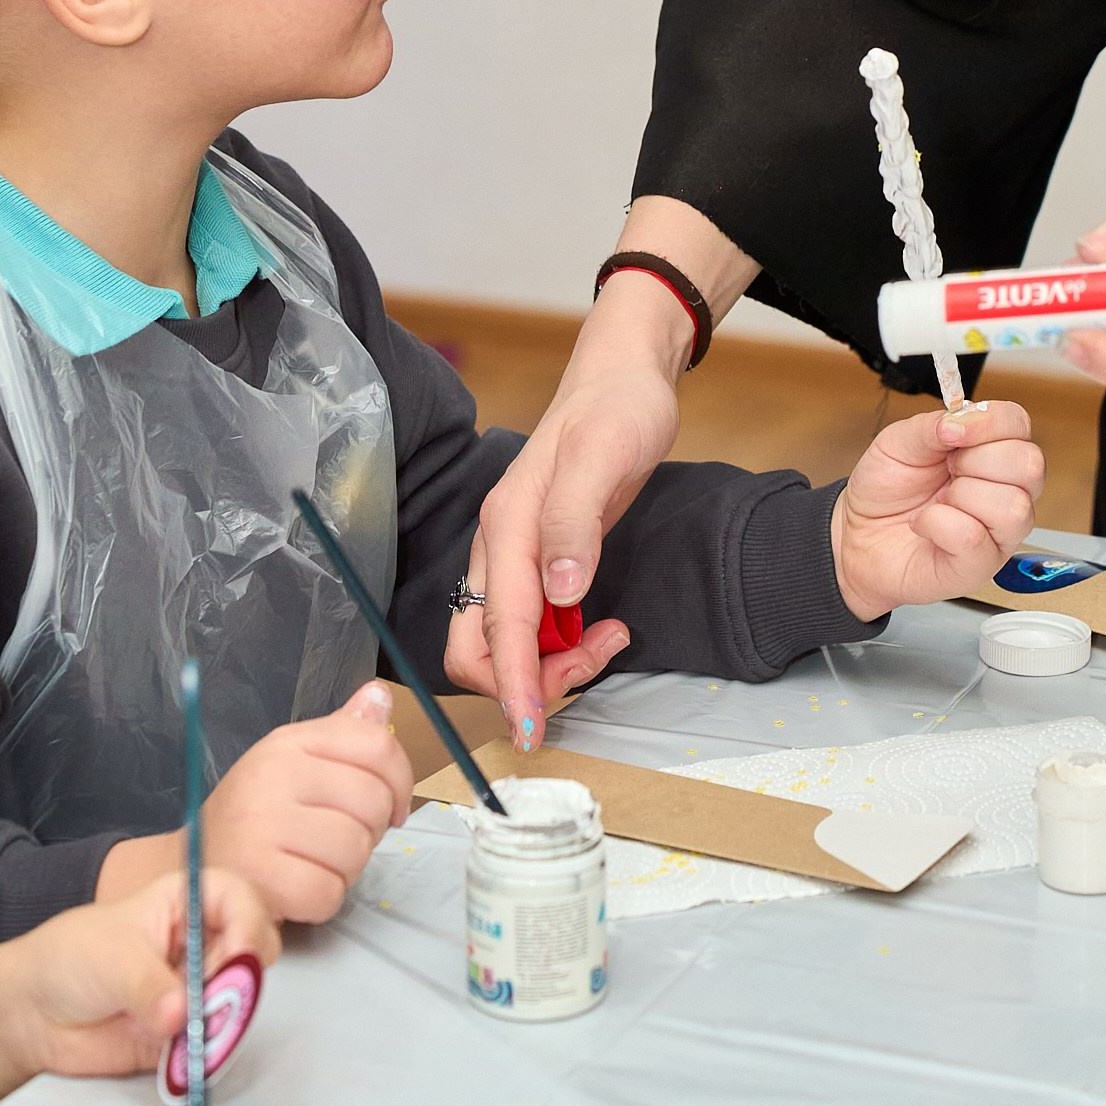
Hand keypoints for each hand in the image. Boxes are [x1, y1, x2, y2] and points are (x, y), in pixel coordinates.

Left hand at [6, 869, 279, 1081]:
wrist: (35, 1014)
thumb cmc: (71, 959)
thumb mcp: (112, 960)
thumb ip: (149, 987)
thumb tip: (182, 1015)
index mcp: (188, 903)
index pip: (239, 898)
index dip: (249, 920)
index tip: (241, 952)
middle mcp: (202, 943)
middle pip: (253, 950)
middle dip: (242, 973)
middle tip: (212, 995)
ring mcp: (197, 989)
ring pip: (240, 998)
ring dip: (226, 1015)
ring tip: (190, 1028)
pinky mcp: (188, 1032)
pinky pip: (215, 1040)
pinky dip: (210, 1048)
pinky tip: (188, 1051)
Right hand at [99, 680, 413, 922]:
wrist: (191, 868)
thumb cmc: (254, 815)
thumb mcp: (294, 761)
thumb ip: (342, 734)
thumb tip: (381, 697)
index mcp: (288, 742)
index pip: (377, 746)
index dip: (401, 781)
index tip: (394, 806)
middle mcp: (273, 775)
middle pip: (373, 802)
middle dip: (370, 831)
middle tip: (339, 840)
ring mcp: (262, 826)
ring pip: (356, 851)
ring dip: (346, 870)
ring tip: (314, 863)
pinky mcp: (258, 878)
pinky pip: (329, 893)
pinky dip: (322, 900)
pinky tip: (298, 889)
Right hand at [466, 198, 752, 750]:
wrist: (625, 376)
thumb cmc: (617, 408)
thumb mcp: (605, 456)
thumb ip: (575, 522)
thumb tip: (558, 594)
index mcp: (506, 525)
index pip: (499, 625)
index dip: (514, 683)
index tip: (531, 729)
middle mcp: (499, 544)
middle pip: (480, 644)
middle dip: (526, 678)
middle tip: (589, 667)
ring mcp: (516, 552)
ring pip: (506, 639)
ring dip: (549, 662)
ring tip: (608, 641)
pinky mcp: (539, 556)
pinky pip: (533, 621)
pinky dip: (561, 641)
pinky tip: (601, 626)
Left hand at [830, 400, 1044, 617]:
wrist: (857, 534)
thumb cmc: (887, 488)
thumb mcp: (900, 441)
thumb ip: (933, 424)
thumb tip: (960, 421)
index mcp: (992, 452)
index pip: (1019, 424)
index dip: (990, 422)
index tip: (950, 431)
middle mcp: (1007, 491)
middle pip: (1030, 464)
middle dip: (976, 460)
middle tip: (945, 469)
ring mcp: (999, 533)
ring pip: (1013, 507)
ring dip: (962, 496)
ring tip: (937, 501)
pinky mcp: (980, 567)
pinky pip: (974, 539)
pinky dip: (937, 524)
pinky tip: (924, 525)